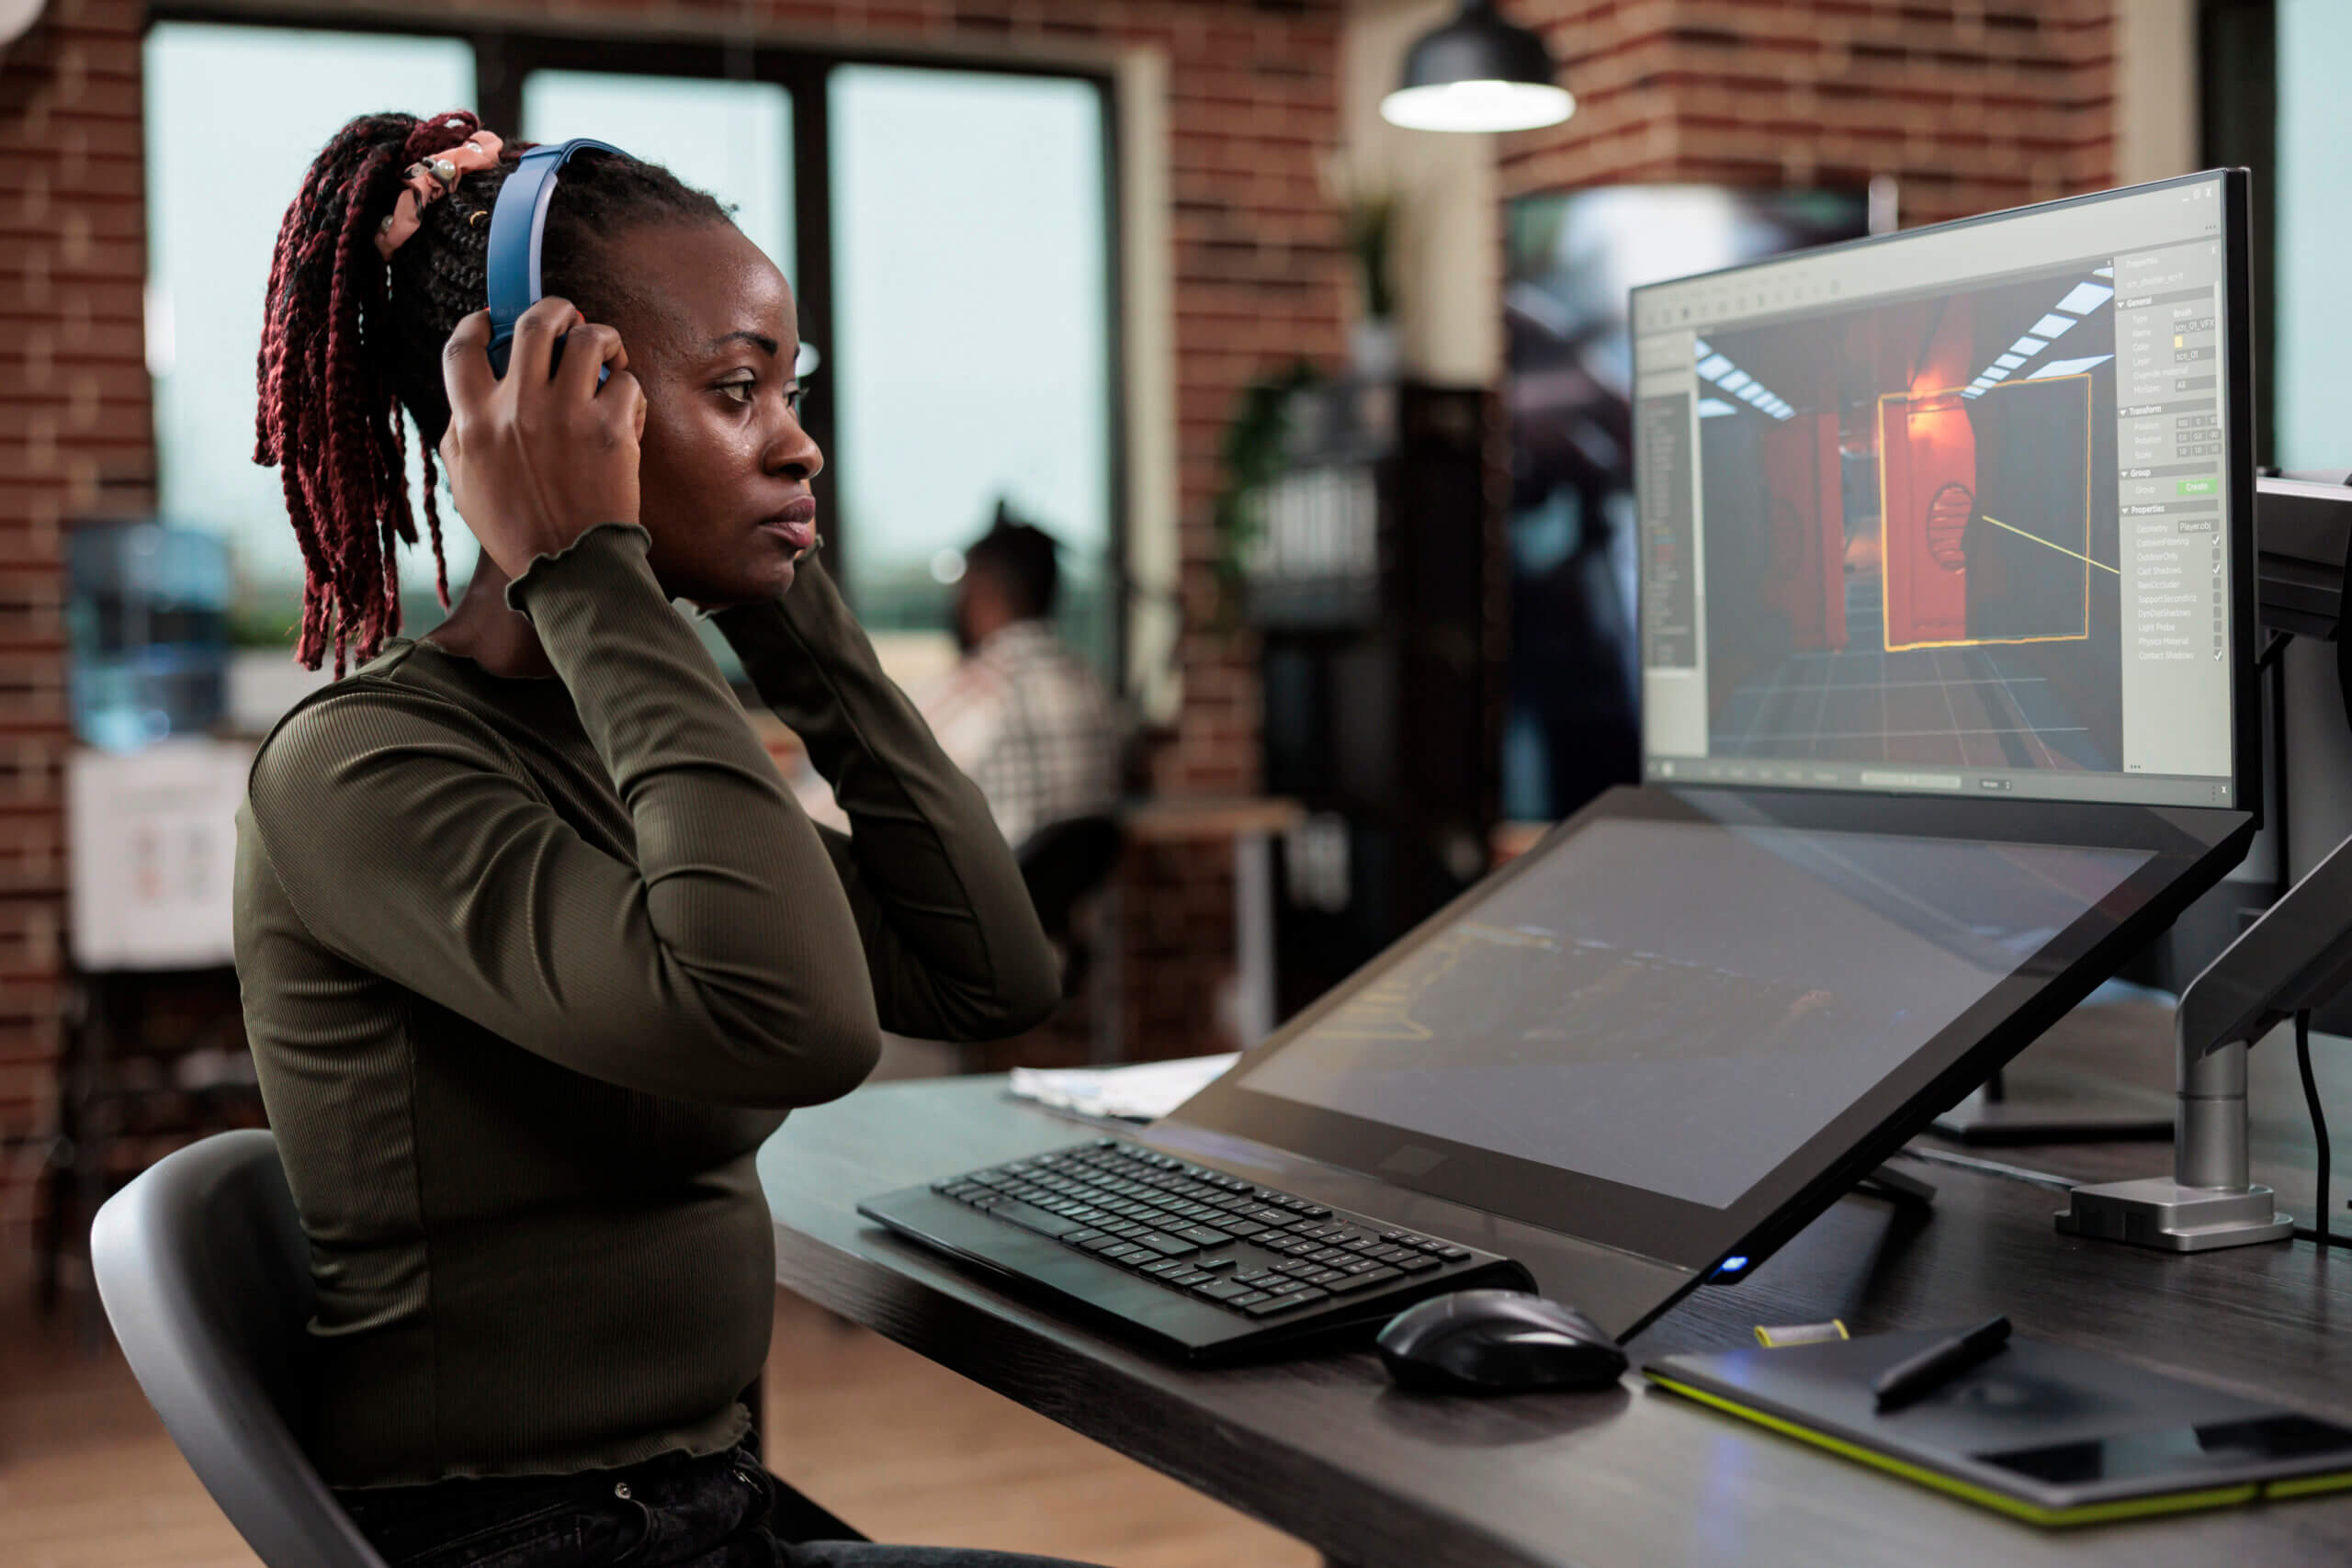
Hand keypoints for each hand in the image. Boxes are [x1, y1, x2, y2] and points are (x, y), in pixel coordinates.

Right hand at [437, 300, 645, 578]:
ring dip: (603, 339)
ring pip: (588, 337)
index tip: (492, 320)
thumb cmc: (518, 533)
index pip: (462, 349)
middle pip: (534, 323)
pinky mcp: (610, 429)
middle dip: (557, 309)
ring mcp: (565, 414)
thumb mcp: (465, 487)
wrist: (571, 569)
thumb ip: (458, 437)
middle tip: (571, 319)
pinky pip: (626, 383)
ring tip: (611, 358)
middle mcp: (516, 408)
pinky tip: (627, 412)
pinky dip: (630, 391)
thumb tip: (463, 402)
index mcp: (473, 421)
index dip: (478, 324)